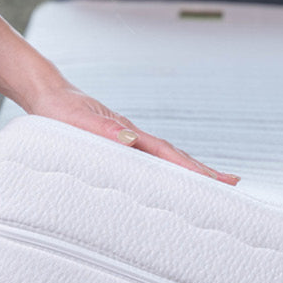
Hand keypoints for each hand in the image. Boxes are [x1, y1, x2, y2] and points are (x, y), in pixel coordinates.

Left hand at [27, 85, 239, 185]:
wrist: (48, 96)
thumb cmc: (58, 111)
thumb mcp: (76, 122)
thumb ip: (102, 131)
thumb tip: (131, 141)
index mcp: (129, 134)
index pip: (168, 155)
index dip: (193, 170)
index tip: (218, 182)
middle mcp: (135, 138)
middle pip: (177, 158)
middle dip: (205, 173)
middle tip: (234, 187)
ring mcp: (130, 143)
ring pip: (167, 160)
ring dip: (191, 173)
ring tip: (216, 186)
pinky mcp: (121, 147)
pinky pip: (152, 162)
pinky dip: (169, 172)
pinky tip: (174, 181)